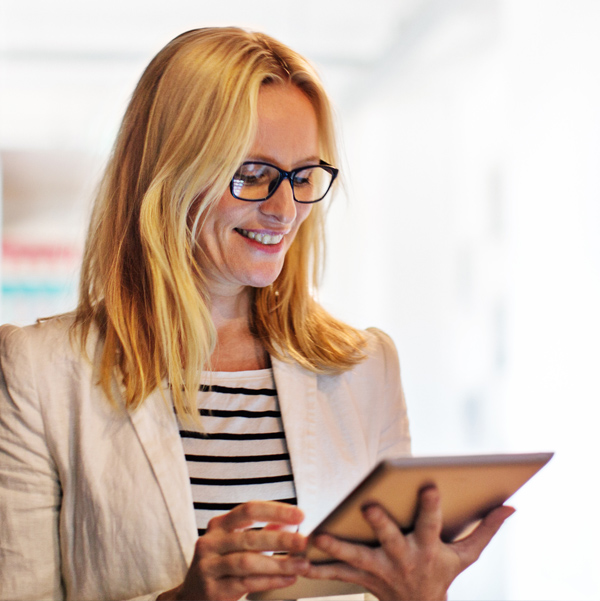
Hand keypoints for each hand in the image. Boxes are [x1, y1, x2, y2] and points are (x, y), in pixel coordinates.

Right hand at [158, 501, 309, 600]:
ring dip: (278, 563)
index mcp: (219, 525)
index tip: (300, 515)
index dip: (275, 510)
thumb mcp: (235, 544)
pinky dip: (270, 581)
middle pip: (250, 537)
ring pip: (248, 562)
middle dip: (281, 539)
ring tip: (302, 565)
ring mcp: (208, 566)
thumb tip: (290, 521)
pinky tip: (288, 579)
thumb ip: (260, 532)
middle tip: (304, 542)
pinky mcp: (212, 590)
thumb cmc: (220, 565)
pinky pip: (245, 584)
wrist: (190, 597)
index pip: (249, 510)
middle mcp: (210, 542)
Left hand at [305, 487, 514, 600]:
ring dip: (337, 548)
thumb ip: (486, 529)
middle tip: (368, 506)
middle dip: (381, 524)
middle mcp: (402, 559)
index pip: (432, 525)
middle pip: (390, 540)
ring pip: (356, 558)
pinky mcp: (361, 577)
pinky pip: (338, 573)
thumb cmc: (442, 575)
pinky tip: (300, 562)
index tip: (430, 485)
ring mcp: (379, 571)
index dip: (432, 507)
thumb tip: (511, 506)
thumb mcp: (466, 555)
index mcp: (428, 549)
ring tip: (318, 538)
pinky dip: (319, 568)